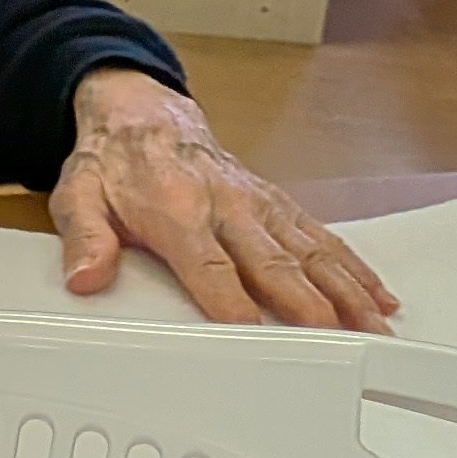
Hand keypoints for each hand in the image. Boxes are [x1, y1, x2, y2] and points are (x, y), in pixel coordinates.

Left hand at [51, 71, 392, 331]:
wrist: (142, 115)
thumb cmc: (113, 164)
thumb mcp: (78, 196)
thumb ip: (83, 239)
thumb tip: (85, 278)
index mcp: (178, 210)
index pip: (212, 267)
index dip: (234, 303)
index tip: (257, 336)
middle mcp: (229, 206)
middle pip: (276, 264)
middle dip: (312, 306)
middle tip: (343, 343)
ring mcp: (260, 205)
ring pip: (312, 252)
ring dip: (347, 292)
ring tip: (375, 328)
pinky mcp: (277, 204)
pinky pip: (322, 236)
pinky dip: (354, 266)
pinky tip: (378, 296)